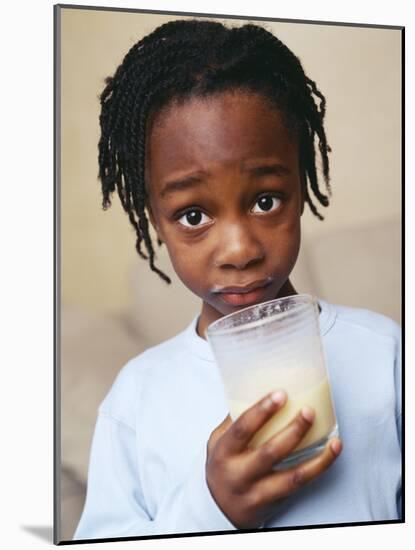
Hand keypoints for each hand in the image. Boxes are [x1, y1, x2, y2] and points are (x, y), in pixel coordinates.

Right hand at [206, 390, 341, 528]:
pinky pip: (300, 485)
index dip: (261, 411)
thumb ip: (234, 420)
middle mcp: (239, 473)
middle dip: (293, 431)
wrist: (218, 509)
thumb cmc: (222, 468)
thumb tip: (254, 389)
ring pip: (291, 475)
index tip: (280, 395)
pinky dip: (320, 468)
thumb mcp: (217, 443)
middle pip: (269, 453)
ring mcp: (257, 491)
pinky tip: (332, 452)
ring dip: (316, 457)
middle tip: (308, 411)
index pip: (242, 429)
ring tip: (332, 439)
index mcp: (224, 452)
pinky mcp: (274, 502)